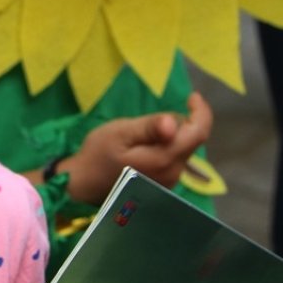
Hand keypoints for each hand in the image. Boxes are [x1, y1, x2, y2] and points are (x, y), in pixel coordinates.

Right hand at [54, 92, 213, 204]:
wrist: (82, 184)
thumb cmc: (98, 154)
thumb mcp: (120, 133)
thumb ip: (148, 127)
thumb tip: (174, 122)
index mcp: (164, 158)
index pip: (198, 133)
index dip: (200, 112)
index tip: (192, 96)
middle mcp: (173, 174)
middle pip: (192, 141)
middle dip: (183, 123)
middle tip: (155, 116)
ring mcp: (169, 182)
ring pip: (183, 150)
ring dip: (174, 136)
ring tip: (145, 131)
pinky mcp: (162, 185)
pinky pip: (174, 160)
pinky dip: (167, 147)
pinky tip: (146, 147)